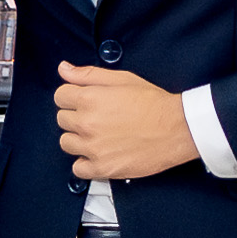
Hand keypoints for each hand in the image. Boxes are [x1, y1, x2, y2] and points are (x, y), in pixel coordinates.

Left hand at [55, 61, 199, 181]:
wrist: (177, 128)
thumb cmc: (154, 103)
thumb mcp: (122, 79)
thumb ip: (88, 74)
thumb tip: (64, 69)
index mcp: (89, 99)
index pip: (60, 97)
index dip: (72, 97)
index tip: (83, 101)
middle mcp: (87, 124)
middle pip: (62, 120)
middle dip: (76, 116)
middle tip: (98, 117)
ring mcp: (93, 148)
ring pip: (67, 143)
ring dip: (78, 139)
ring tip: (99, 135)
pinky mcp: (103, 168)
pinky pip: (77, 168)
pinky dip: (85, 162)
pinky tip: (99, 153)